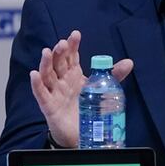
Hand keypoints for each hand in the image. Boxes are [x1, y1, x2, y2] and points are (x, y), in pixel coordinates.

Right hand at [28, 30, 133, 147]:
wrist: (81, 131)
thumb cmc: (87, 106)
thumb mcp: (101, 88)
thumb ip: (113, 75)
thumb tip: (129, 62)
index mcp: (73, 74)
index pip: (71, 56)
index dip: (72, 45)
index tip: (75, 34)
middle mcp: (62, 81)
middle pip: (58, 63)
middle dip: (60, 52)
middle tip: (62, 43)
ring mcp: (54, 92)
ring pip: (47, 75)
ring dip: (46, 63)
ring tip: (46, 52)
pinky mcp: (49, 106)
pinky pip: (41, 94)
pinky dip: (37, 84)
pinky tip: (34, 74)